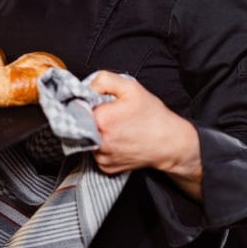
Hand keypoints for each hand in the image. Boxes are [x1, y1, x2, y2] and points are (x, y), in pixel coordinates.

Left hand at [88, 71, 201, 198]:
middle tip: (109, 114)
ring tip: (116, 127)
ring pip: (86, 138)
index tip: (97, 102)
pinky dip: (101, 145)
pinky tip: (117, 139)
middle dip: (89, 116)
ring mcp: (101, 157)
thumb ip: (103, 80)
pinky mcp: (105, 168)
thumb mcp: (130, 87)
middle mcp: (97, 141)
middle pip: (79, 123)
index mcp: (100, 120)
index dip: (85, 102)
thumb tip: (85, 87)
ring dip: (95, 131)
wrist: (171, 143)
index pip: (75, 106)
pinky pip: (95, 152)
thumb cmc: (152, 115)